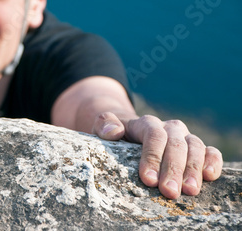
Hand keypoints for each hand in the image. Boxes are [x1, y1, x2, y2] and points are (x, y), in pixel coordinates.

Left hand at [93, 112, 222, 198]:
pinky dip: (212, 161)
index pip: (153, 135)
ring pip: (194, 147)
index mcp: (146, 123)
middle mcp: (169, 127)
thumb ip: (104, 124)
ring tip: (189, 191)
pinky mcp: (196, 148)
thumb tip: (113, 131)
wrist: (127, 131)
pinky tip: (209, 176)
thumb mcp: (102, 128)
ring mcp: (184, 137)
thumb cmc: (115, 135)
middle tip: (169, 192)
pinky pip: (209, 151)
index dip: (152, 157)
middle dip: (173, 169)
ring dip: (193, 169)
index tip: (148, 179)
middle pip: (175, 144)